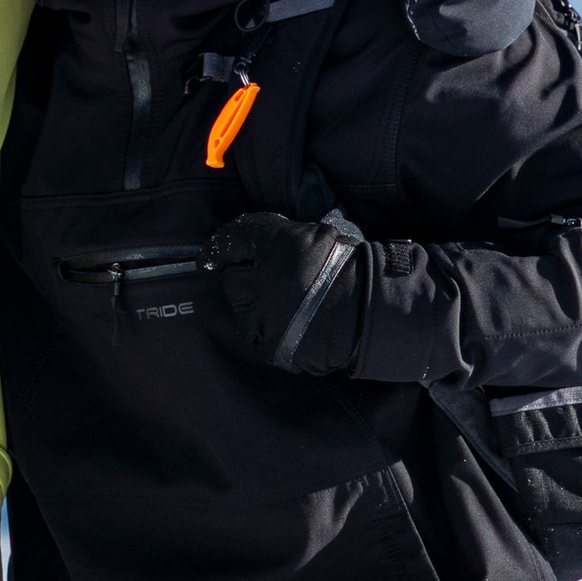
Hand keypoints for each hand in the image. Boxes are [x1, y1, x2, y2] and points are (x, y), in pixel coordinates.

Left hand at [205, 211, 369, 375]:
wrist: (372, 310)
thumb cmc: (349, 267)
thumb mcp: (316, 235)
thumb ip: (281, 238)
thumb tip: (251, 243)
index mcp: (274, 245)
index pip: (233, 241)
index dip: (219, 249)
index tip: (209, 259)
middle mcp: (262, 279)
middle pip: (232, 281)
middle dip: (244, 281)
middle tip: (266, 284)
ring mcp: (265, 316)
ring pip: (240, 312)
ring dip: (252, 309)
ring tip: (279, 308)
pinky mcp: (272, 345)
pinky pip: (258, 338)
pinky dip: (267, 332)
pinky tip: (286, 327)